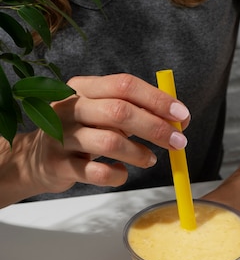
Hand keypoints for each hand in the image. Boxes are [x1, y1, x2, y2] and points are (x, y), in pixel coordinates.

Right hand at [27, 73, 190, 194]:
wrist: (37, 159)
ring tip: (150, 160)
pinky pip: (97, 173)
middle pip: (119, 111)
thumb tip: (179, 119)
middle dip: (155, 128)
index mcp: (83, 88)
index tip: (182, 115)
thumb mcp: (103, 113)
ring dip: (139, 153)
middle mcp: (70, 108)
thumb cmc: (81, 132)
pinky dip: (117, 175)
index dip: (157, 99)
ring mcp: (61, 136)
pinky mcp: (59, 165)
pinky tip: (122, 173)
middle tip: (177, 142)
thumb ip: (137, 111)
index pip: (124, 85)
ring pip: (109, 142)